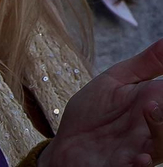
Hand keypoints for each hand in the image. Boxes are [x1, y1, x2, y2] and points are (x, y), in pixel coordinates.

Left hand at [40, 38, 162, 166]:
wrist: (67, 144)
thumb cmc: (93, 113)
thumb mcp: (116, 82)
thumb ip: (145, 64)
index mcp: (154, 105)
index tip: (158, 88)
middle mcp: (153, 130)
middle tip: (154, 98)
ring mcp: (140, 150)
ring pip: (161, 145)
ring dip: (160, 130)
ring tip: (150, 109)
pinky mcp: (123, 166)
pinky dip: (142, 164)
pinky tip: (141, 158)